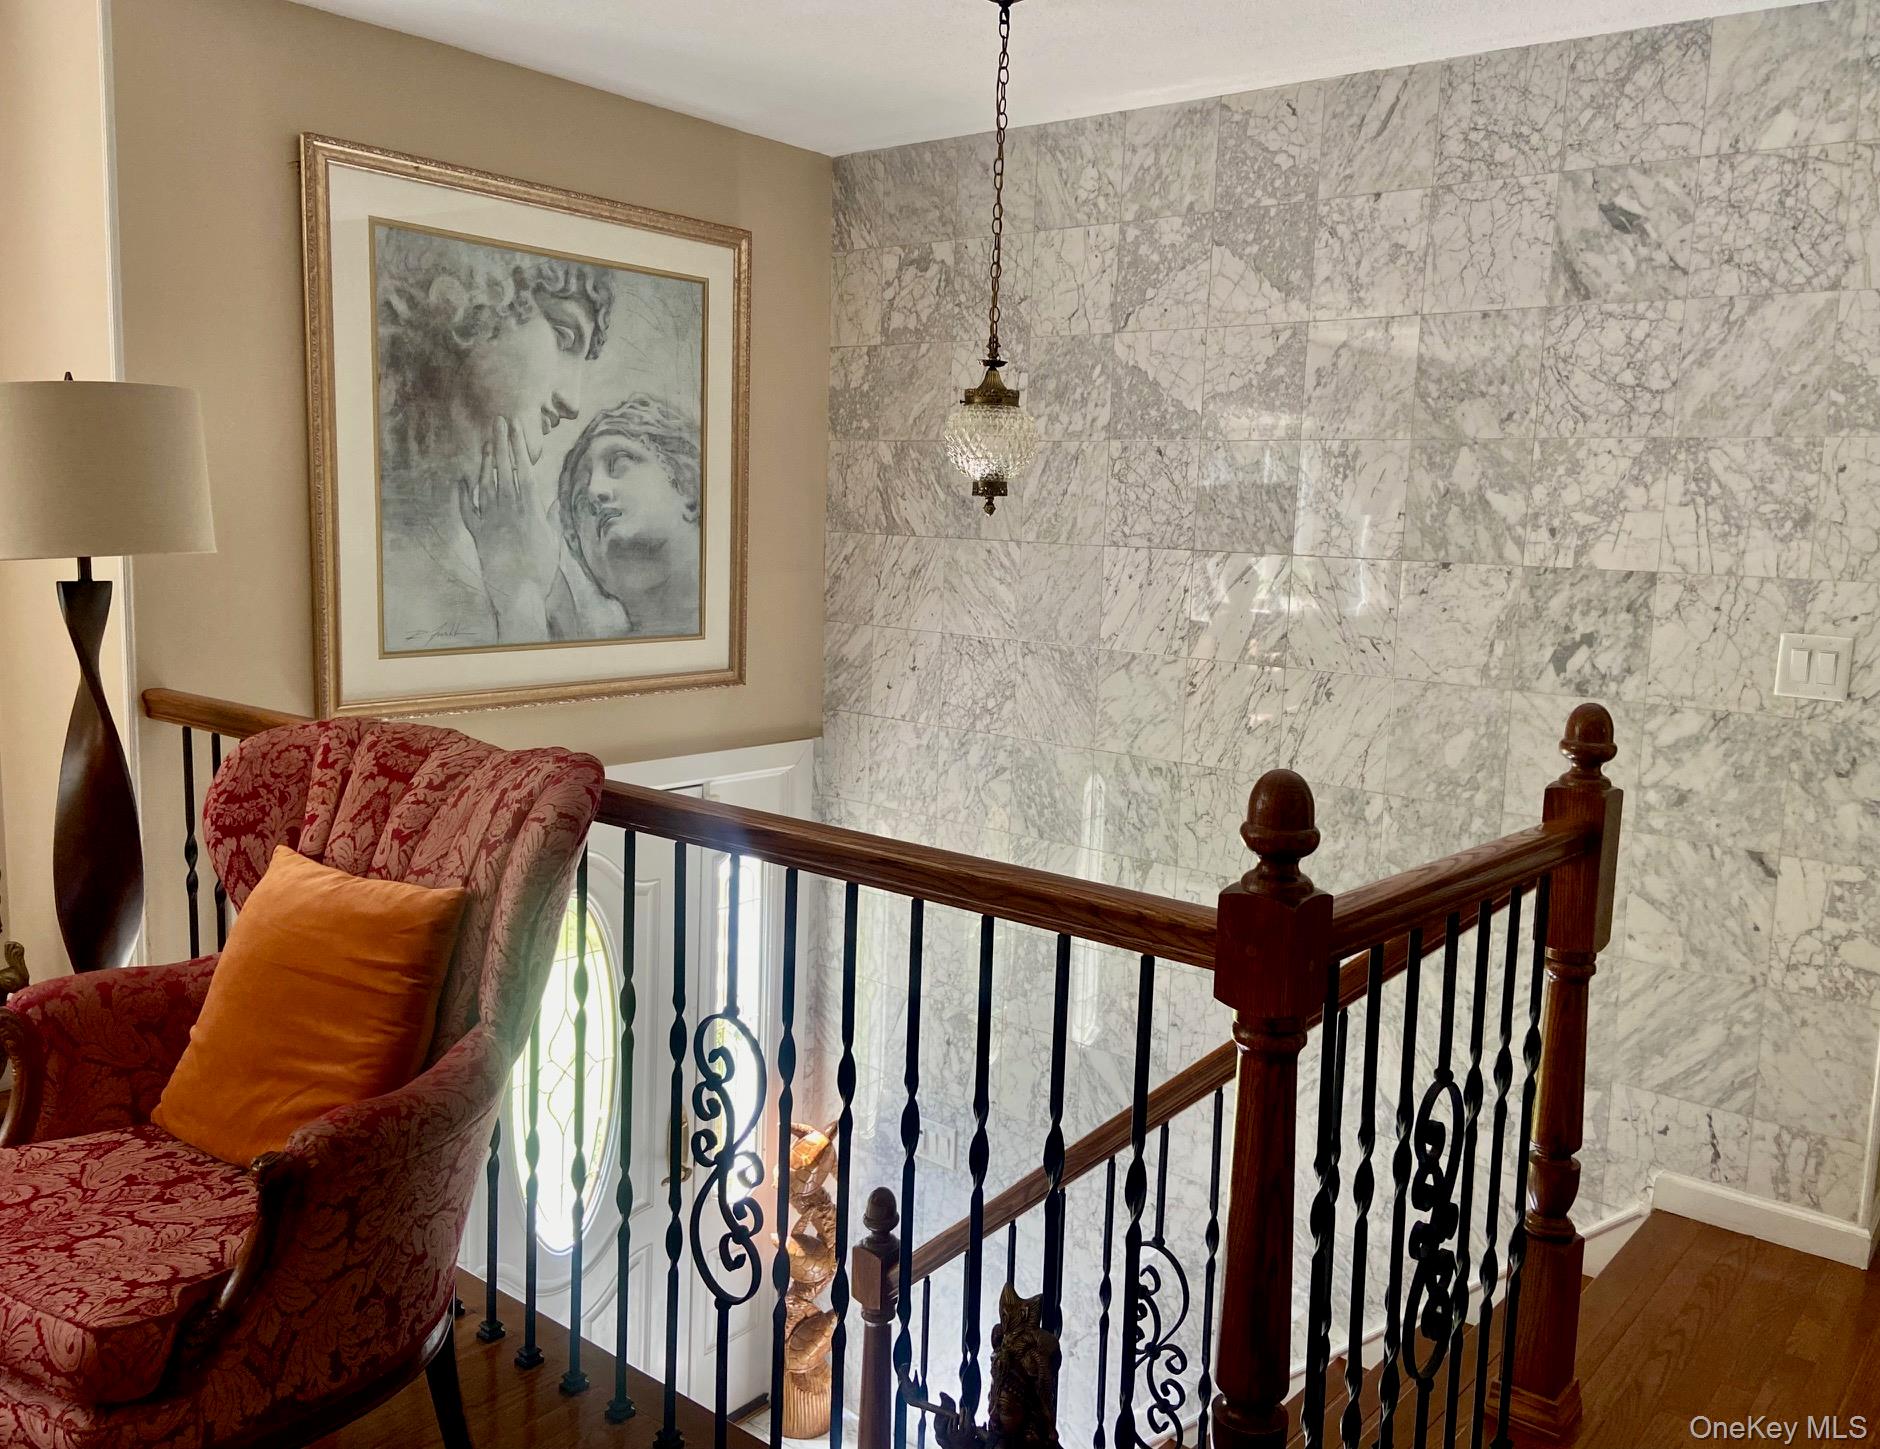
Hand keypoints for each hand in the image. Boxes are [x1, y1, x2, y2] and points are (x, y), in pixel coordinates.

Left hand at [458, 416, 560, 635]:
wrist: (518, 592)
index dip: (519, 447)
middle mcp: (509, 509)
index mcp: (530, 509)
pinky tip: (462, 480)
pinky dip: (463, 494)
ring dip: (486, 462)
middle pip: (504, 470)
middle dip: (501, 444)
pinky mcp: (478, 533)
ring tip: (487, 443)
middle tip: (499, 422)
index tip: (517, 428)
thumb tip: (554, 500)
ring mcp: (491, 519)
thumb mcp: (553, 541)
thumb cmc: (541, 569)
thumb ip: (551, 518)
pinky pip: (468, 510)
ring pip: (486, 483)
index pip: (524, 470)